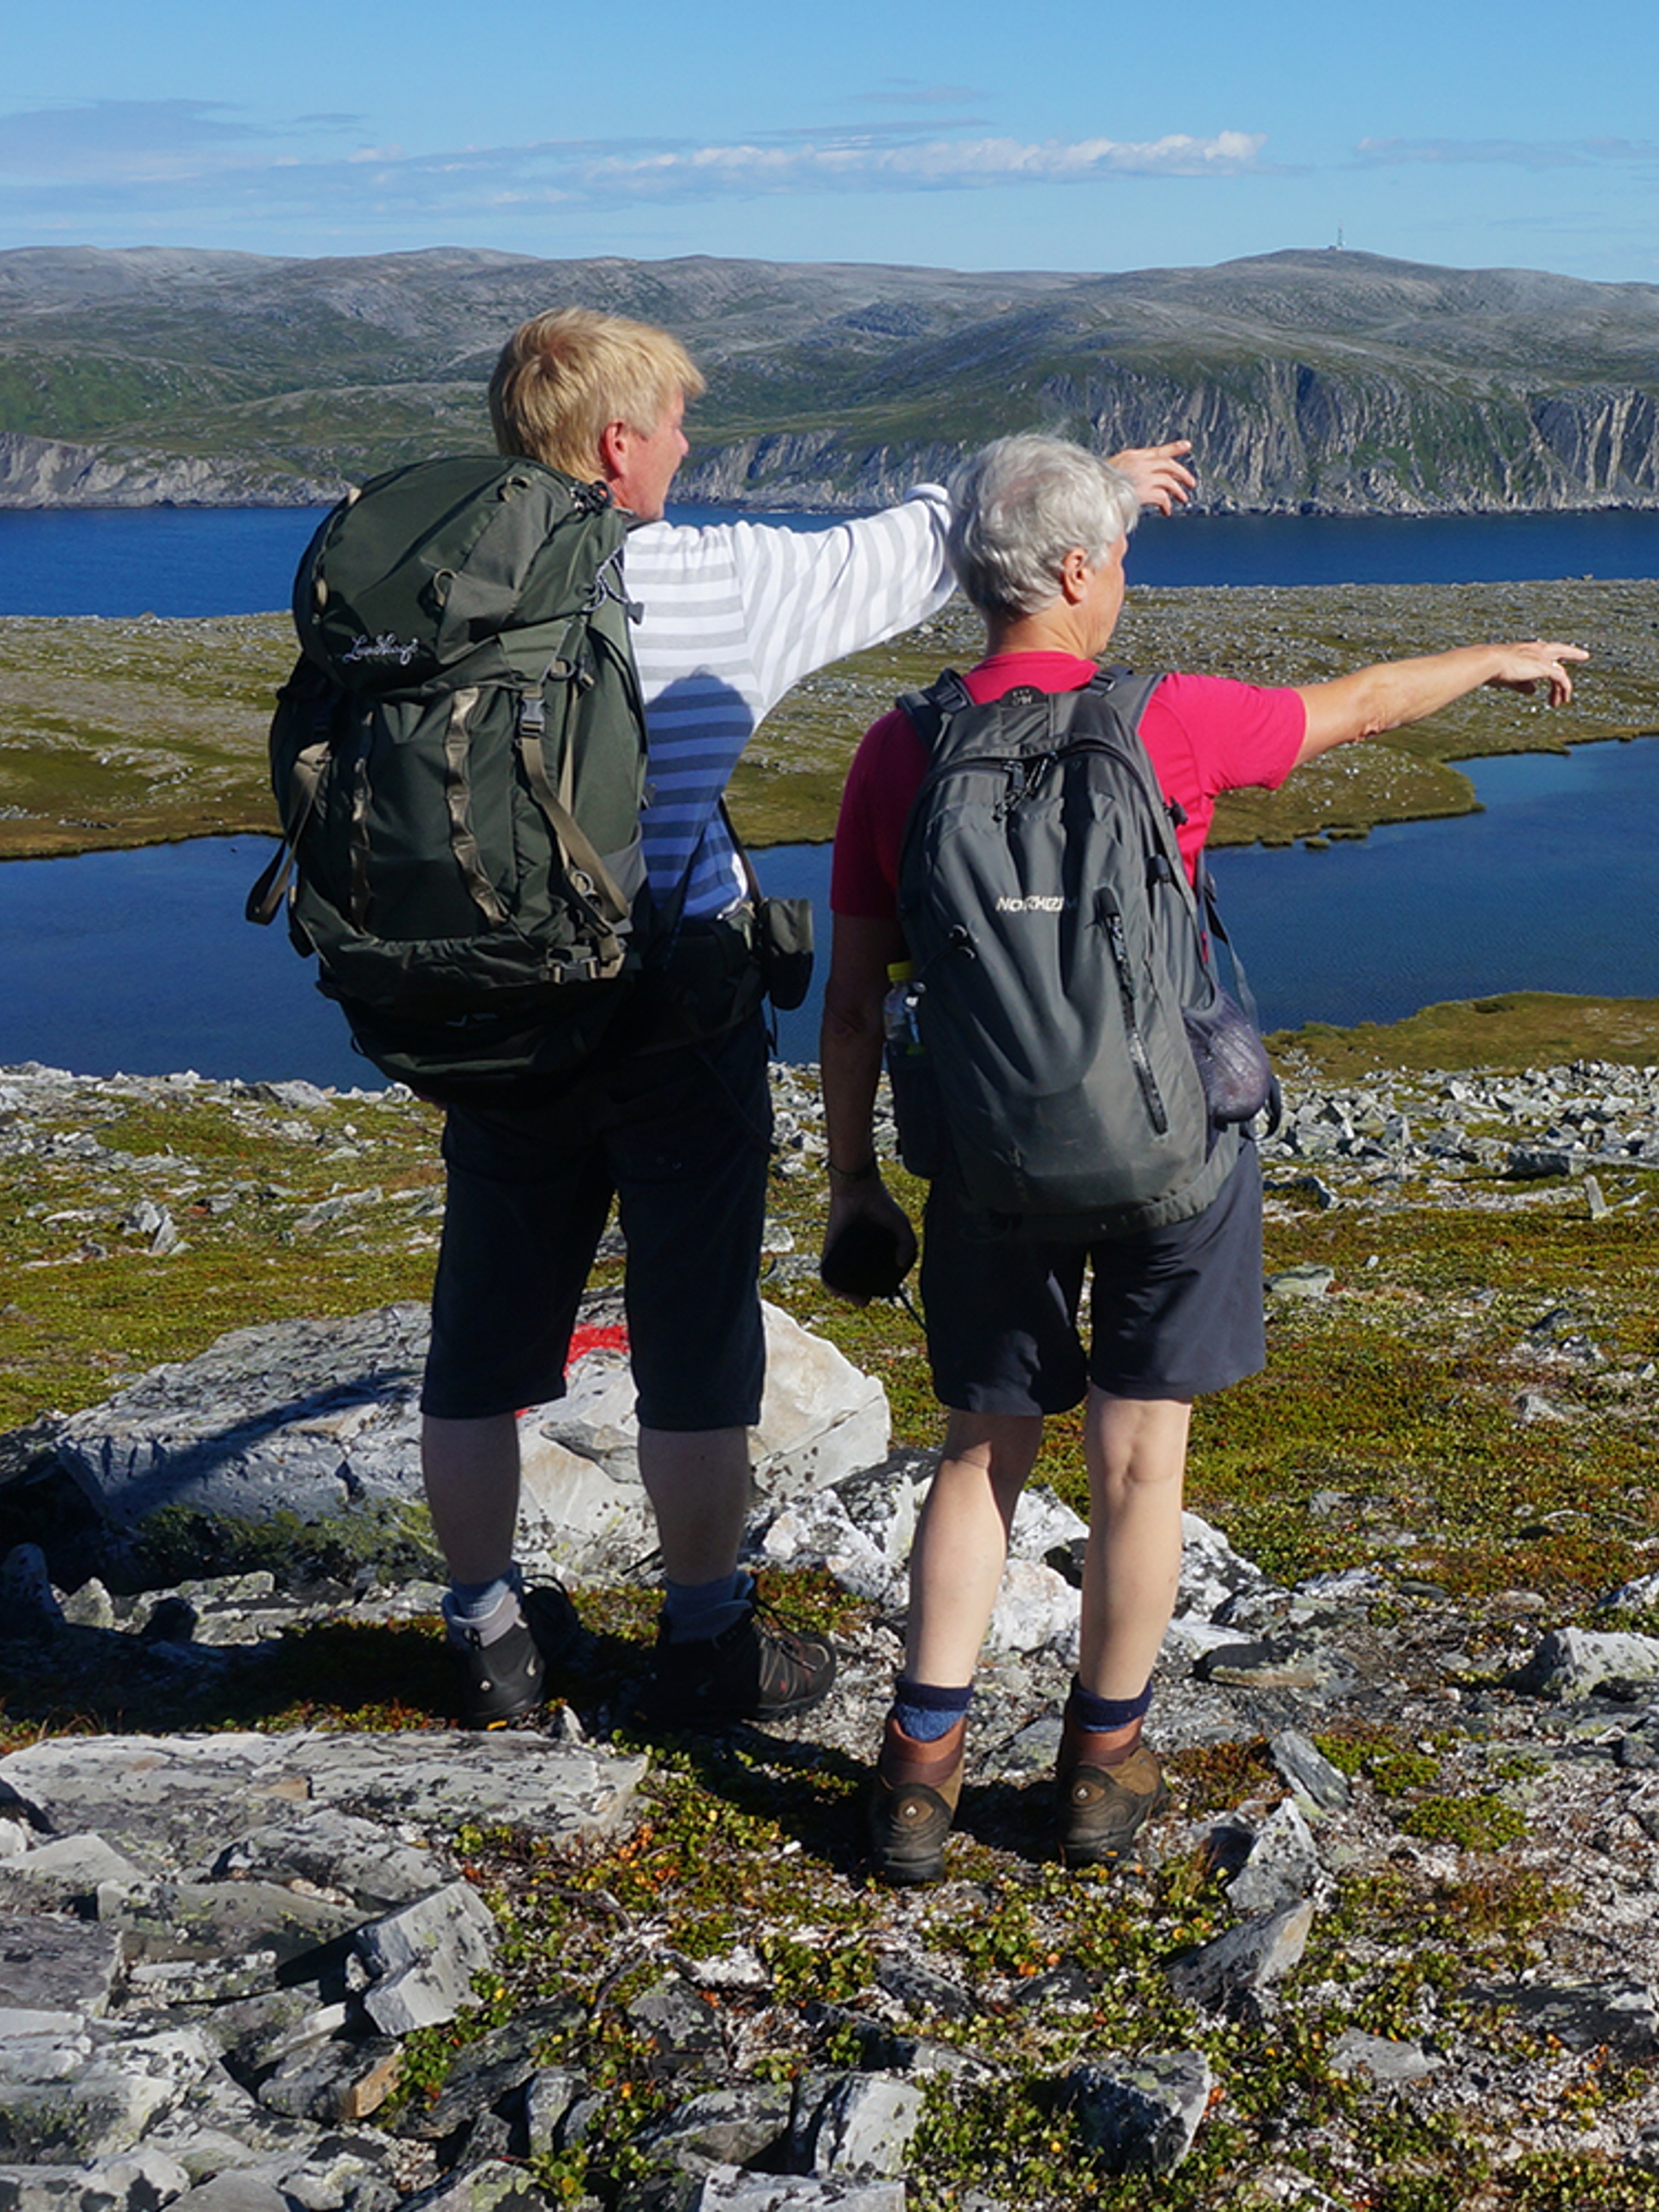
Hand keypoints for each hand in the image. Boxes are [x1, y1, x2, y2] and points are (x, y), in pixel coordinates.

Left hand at [819, 1176, 917, 1306]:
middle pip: (855, 1283)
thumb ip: (909, 1244)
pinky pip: (826, 1268)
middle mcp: (857, 1255)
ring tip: (850, 1298)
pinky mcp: (830, 1247)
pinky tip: (834, 1290)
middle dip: (858, 1297)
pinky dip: (829, 1281)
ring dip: (843, 1294)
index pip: (874, 1278)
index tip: (880, 1293)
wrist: (859, 1187)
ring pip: (840, 1280)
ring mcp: (842, 1252)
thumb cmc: (880, 1204)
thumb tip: (902, 1264)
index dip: (876, 1290)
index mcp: (873, 1253)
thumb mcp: (901, 1225)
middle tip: (863, 1299)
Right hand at [1107, 440, 1195, 515]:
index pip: (1158, 450)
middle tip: (1190, 482)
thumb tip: (1142, 476)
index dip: (1174, 448)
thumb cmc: (1101, 486)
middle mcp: (1139, 463)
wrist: (1094, 496)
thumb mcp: (1114, 470)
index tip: (1186, 446)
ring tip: (1183, 498)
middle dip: (1182, 473)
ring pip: (1169, 480)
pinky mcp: (1144, 491)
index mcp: (1132, 456)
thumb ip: (1130, 470)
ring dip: (1178, 490)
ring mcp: (1142, 476)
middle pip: (1168, 464)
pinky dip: (1167, 504)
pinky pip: (1162, 496)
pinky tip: (1167, 510)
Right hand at [1484, 640, 1588, 707]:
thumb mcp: (1510, 677)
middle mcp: (1537, 650)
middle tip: (1585, 655)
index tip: (1559, 657)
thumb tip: (1534, 690)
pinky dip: (1563, 689)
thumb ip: (1523, 684)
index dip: (1551, 654)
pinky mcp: (1544, 667)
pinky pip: (1560, 679)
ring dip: (1562, 688)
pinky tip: (1562, 700)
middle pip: (1561, 650)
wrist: (1490, 662)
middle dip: (1573, 653)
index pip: (1544, 650)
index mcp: (1527, 649)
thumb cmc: (1494, 669)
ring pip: (1560, 671)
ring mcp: (1542, 657)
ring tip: (1563, 701)